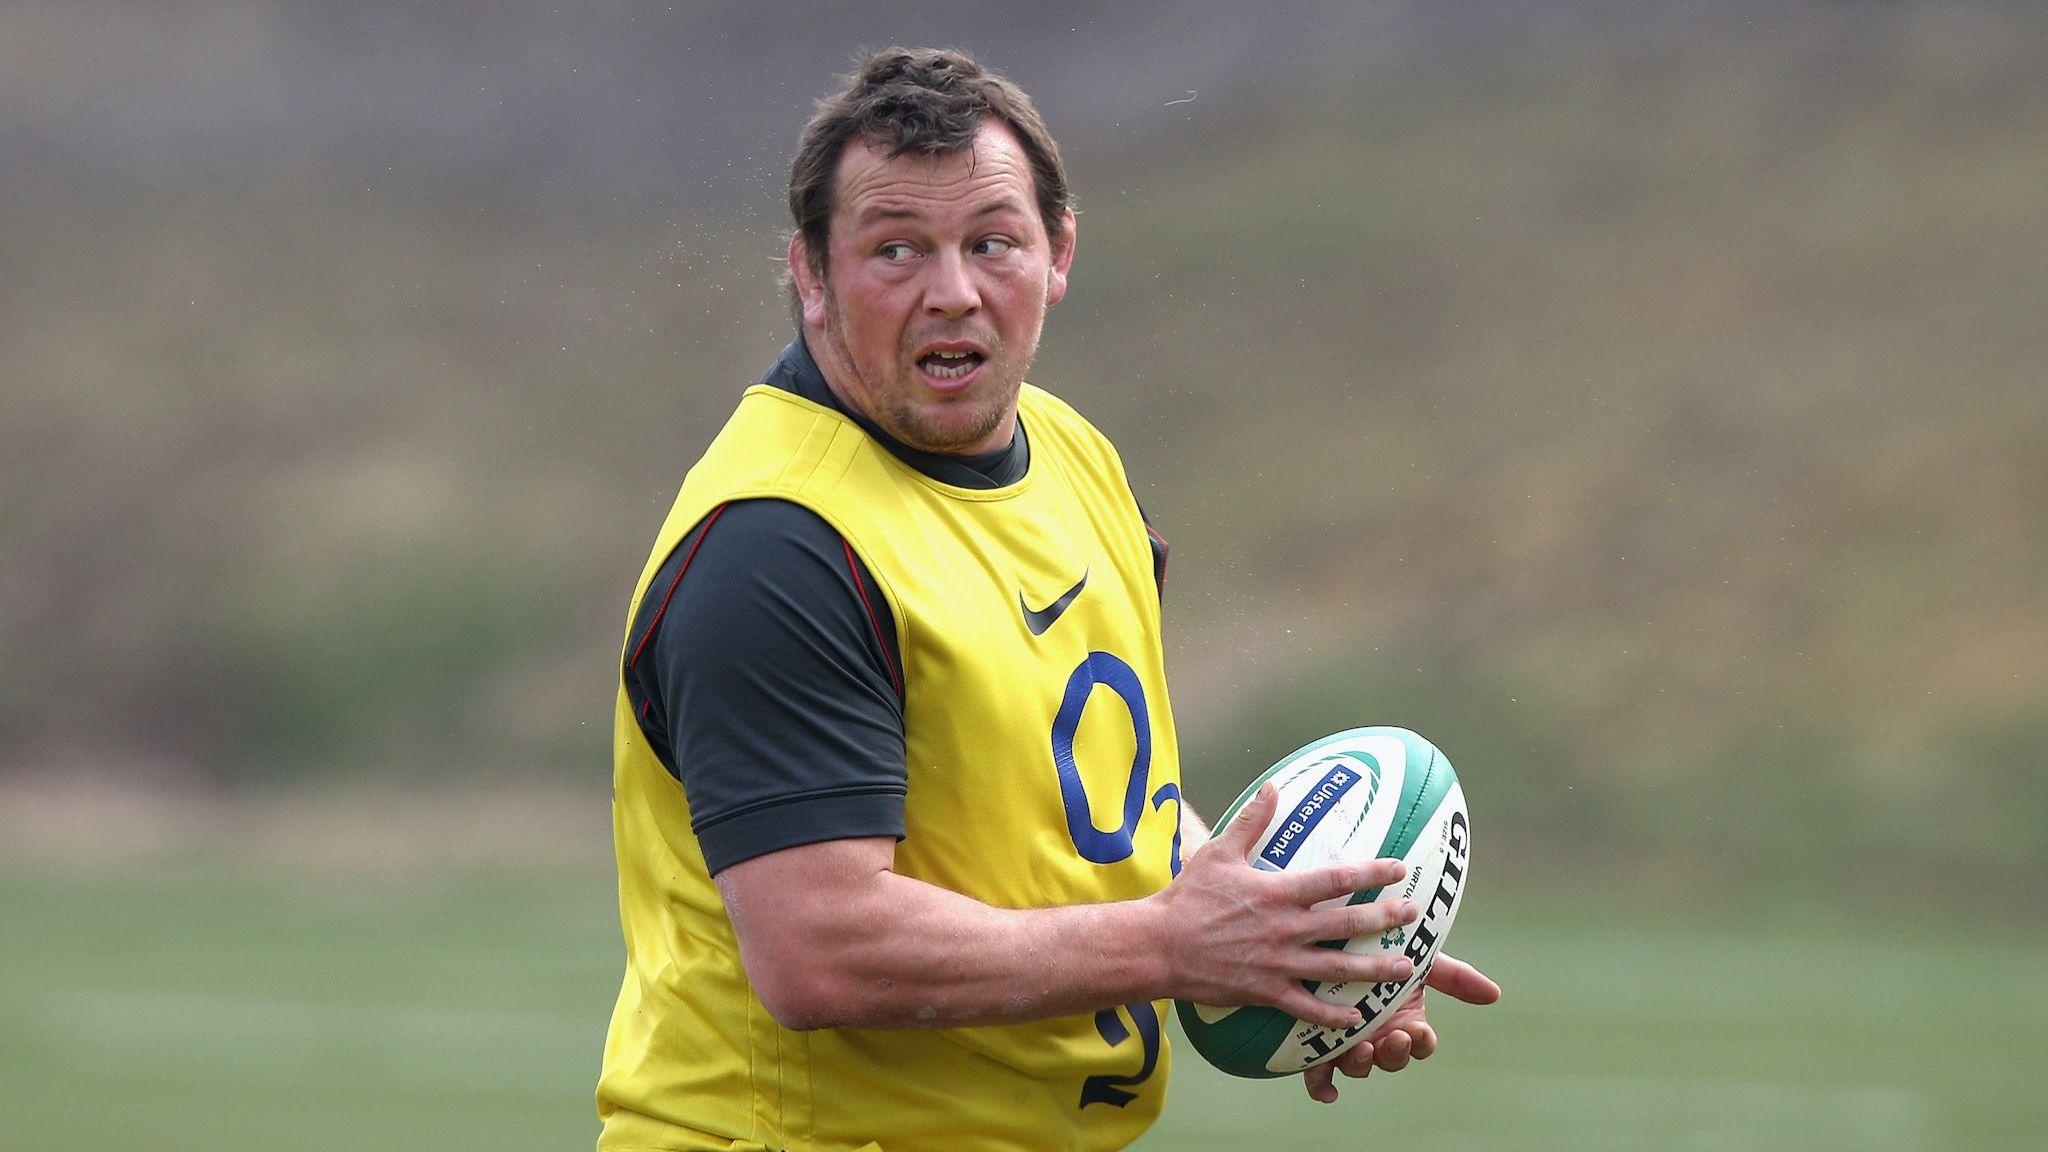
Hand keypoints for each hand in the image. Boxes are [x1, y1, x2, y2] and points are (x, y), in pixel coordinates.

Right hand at [1153, 782, 1421, 1030]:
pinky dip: (1333, 1015)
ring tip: (1404, 967)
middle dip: (1385, 919)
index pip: (1335, 878)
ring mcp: (1278, 963)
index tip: (1399, 867)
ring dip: (1373, 969)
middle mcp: (1284, 928)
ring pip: (1337, 968)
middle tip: (1413, 915)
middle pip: (1346, 923)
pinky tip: (1357, 1018)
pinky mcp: (1266, 992)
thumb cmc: (1188, 897)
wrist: (1159, 946)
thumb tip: (1273, 787)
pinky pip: (1307, 1008)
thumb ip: (1252, 821)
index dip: (1371, 872)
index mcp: (1277, 892)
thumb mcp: (1220, 853)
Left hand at [1302, 953, 1500, 1103]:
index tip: (1417, 1029)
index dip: (1421, 1041)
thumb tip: (1495, 993)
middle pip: (1392, 1059)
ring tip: (1360, 1047)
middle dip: (1395, 1053)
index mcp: (1406, 1020)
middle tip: (1393, 1038)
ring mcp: (1349, 1040)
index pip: (1421, 1043)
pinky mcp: (1318, 1040)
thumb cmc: (1378, 945)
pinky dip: (1322, 1085)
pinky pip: (1320, 1073)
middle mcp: (1380, 1035)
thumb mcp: (1419, 957)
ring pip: (1359, 1065)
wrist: (1333, 932)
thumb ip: (1454, 977)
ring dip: (1361, 1063)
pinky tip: (1327, 1093)